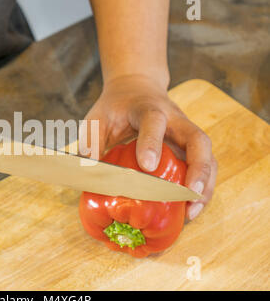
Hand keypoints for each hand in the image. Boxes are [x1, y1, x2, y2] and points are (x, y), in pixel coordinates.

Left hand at [79, 75, 216, 219]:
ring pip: (208, 156)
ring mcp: (186, 133)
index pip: (154, 121)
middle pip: (198, 139)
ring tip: (192, 212)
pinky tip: (190, 209)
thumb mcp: (97, 118)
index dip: (152, 143)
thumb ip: (92, 141)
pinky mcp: (189, 147)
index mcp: (147, 108)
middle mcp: (175, 119)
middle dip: (197, 169)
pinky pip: (204, 166)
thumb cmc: (115, 107)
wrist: (135, 88)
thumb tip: (92, 174)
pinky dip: (202, 188)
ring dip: (205, 185)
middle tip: (188, 195)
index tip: (147, 167)